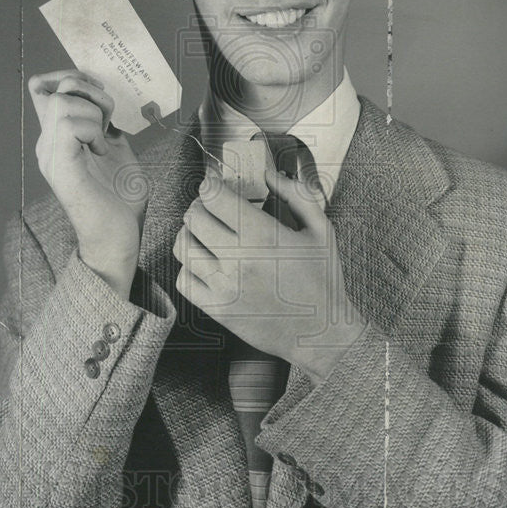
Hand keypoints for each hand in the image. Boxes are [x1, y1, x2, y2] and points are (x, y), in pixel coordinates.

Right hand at [29, 69, 146, 296]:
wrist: (117, 239)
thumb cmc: (119, 202)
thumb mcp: (117, 152)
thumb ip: (107, 129)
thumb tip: (108, 108)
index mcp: (58, 140)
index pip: (43, 90)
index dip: (70, 78)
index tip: (98, 95)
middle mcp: (47, 145)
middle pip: (55, 89)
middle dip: (90, 92)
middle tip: (109, 120)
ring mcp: (51, 156)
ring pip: (62, 103)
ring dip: (93, 113)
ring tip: (104, 140)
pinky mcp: (61, 167)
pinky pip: (68, 125)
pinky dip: (91, 130)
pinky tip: (100, 151)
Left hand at [172, 169, 367, 382]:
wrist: (322, 332)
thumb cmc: (323, 282)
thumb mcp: (322, 229)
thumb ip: (296, 194)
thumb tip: (269, 174)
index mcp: (263, 235)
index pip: (214, 196)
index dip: (211, 184)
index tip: (216, 184)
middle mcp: (238, 259)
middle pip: (193, 217)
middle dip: (200, 206)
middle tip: (212, 208)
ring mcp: (224, 286)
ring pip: (182, 246)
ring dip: (190, 234)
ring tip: (206, 234)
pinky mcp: (217, 309)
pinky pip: (183, 279)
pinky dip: (189, 267)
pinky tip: (206, 264)